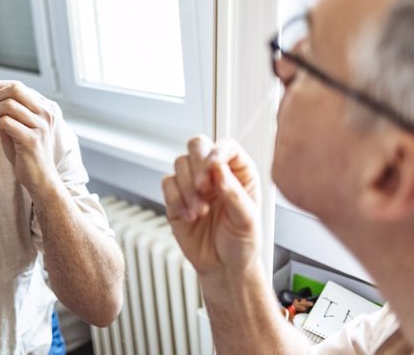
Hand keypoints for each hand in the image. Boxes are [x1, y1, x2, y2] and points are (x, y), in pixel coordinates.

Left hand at [0, 80, 57, 191]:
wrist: (40, 179)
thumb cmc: (25, 154)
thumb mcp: (15, 128)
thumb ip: (6, 113)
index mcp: (42, 109)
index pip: (17, 86)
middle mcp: (44, 114)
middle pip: (14, 90)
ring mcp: (39, 127)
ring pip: (7, 105)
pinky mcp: (31, 140)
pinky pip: (5, 123)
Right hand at [162, 135, 261, 275]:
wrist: (222, 266)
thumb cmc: (241, 243)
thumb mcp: (247, 220)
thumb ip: (233, 193)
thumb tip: (218, 169)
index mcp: (239, 172)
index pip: (226, 146)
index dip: (217, 151)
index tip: (212, 166)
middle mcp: (215, 172)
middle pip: (197, 146)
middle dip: (197, 166)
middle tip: (202, 188)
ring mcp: (193, 183)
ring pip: (180, 164)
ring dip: (187, 188)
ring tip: (200, 212)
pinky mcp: (176, 197)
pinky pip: (167, 184)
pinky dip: (175, 200)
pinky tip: (189, 216)